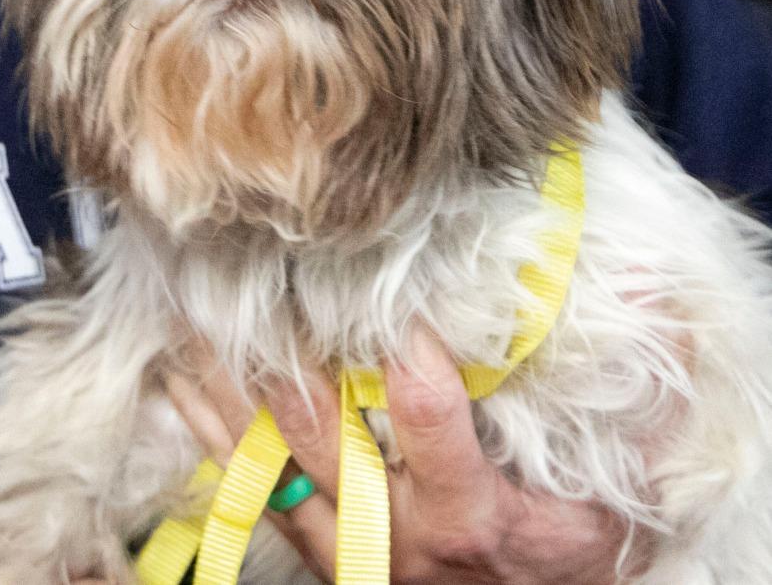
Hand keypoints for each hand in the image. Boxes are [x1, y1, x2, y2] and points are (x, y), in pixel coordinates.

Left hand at [167, 328, 640, 583]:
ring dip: (233, 386)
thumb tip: (647, 302)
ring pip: (272, 459)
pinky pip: (248, 483)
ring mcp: (346, 543)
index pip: (435, 437)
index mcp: (476, 516)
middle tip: (256, 284)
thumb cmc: (564, 545)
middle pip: (325, 441)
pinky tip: (181, 375)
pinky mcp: (314, 544)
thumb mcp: (598, 495)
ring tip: (196, 312)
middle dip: (289, 361)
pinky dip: (213, 427)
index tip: (401, 318)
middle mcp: (400, 534)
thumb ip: (614, 410)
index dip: (415, 381)